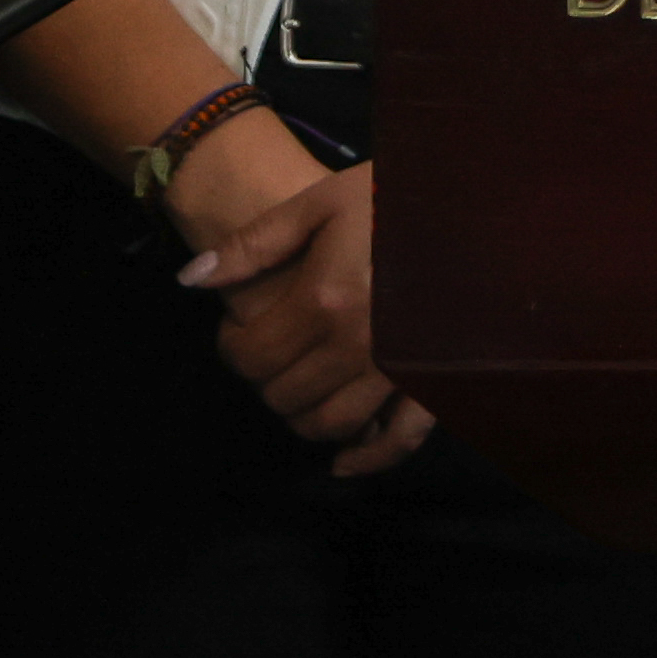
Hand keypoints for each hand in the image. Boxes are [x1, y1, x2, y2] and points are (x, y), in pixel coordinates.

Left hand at [180, 155, 428, 473]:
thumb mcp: (318, 204)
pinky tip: (342, 460)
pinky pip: (400, 437)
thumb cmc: (389, 196)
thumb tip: (190, 281)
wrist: (466, 200)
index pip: (252, 356)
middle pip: (284, 394)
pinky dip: (368, 457)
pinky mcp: (433, 380)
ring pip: (330, 423)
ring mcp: (400, 369)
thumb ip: (252, 244)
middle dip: (262, 379)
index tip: (235, 334)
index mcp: (326, 299)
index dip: (231, 350)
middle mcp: (360, 346)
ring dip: (300, 414)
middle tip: (265, 355)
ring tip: (295, 388)